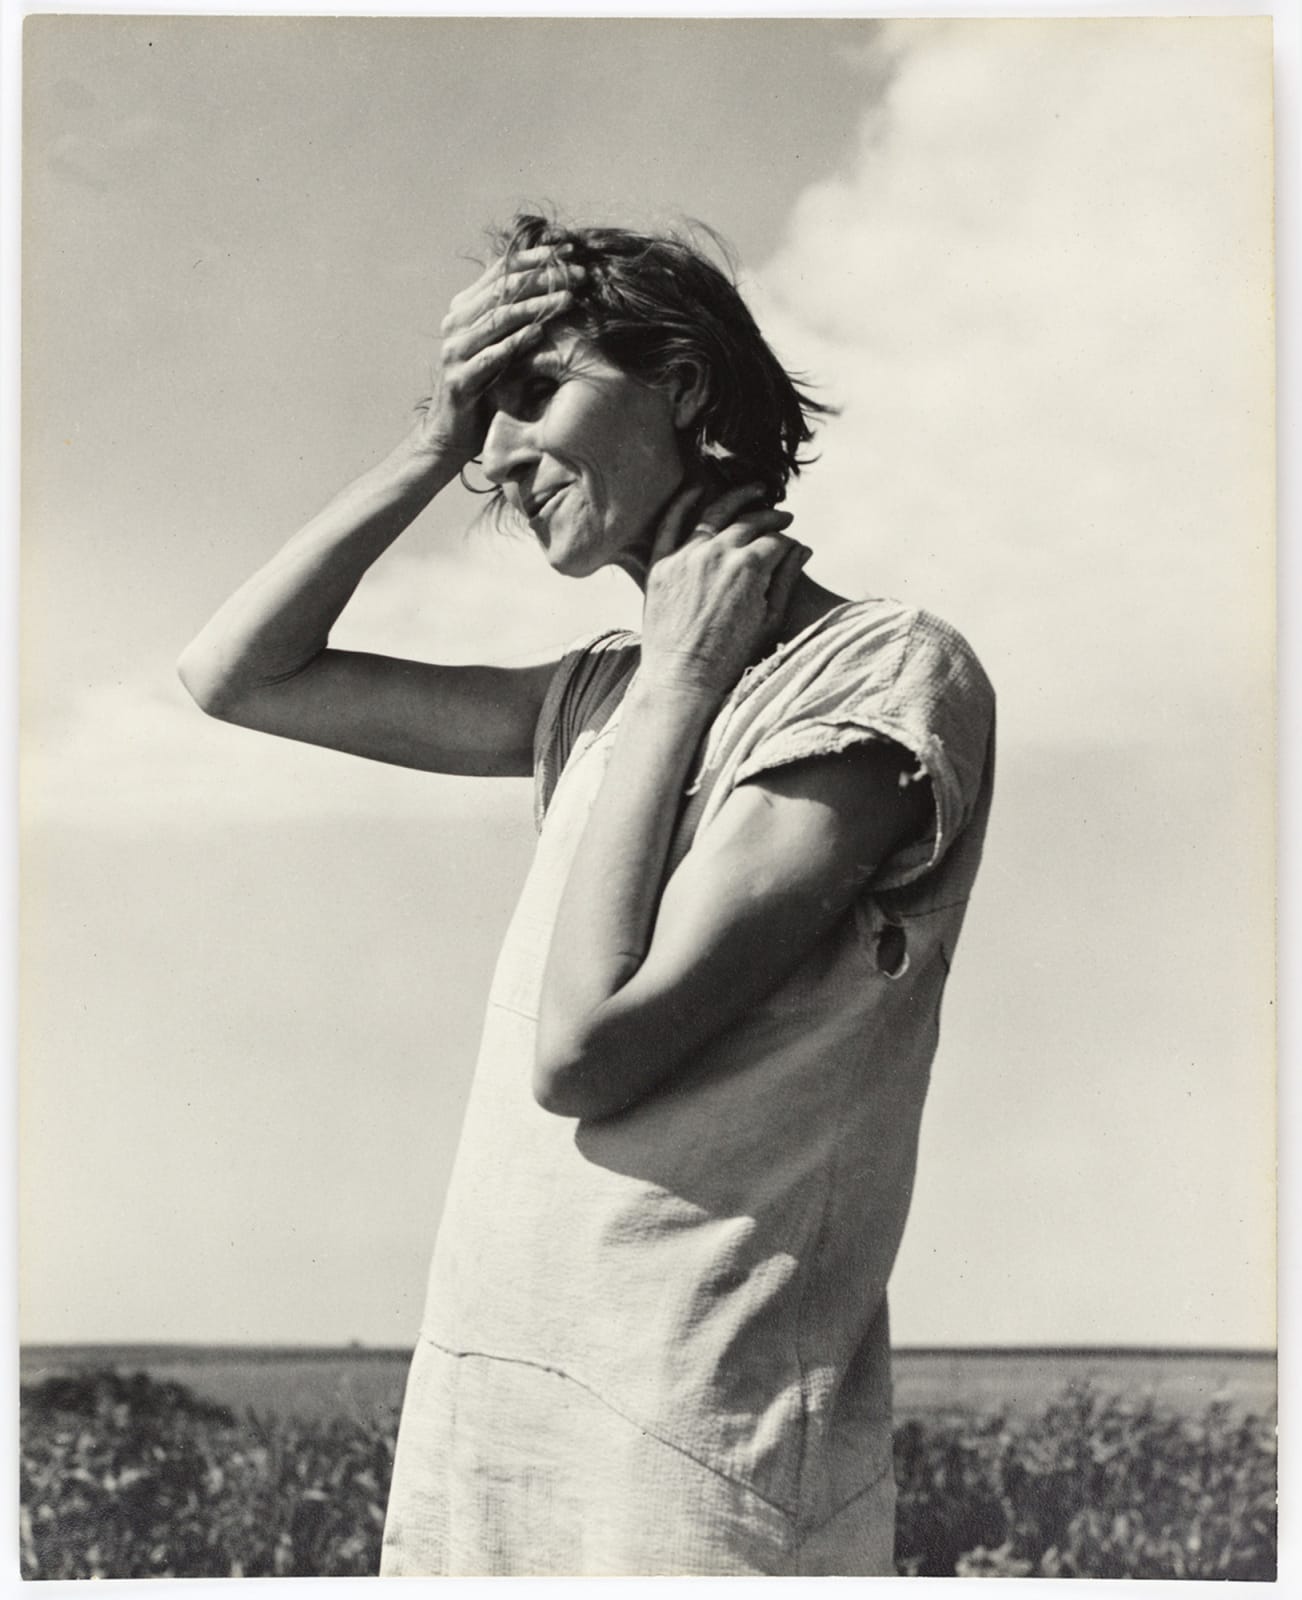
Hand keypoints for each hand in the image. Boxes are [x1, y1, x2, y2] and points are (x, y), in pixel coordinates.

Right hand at [416, 246, 583, 466]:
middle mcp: (456, 323)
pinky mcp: (459, 379)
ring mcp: (455, 350)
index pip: (501, 270)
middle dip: (544, 277)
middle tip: (579, 273)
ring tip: (569, 299)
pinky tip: (541, 334)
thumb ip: (516, 318)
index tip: (570, 250)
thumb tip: (558, 285)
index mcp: (465, 308)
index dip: (536, 257)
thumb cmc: (485, 387)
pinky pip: (491, 356)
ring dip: (537, 306)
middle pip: (504, 289)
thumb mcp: (500, 345)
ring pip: (499, 318)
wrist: (453, 433)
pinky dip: (516, 343)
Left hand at [639, 483, 809, 701]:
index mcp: (749, 568)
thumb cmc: (731, 658)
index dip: (788, 543)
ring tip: (754, 490)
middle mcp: (718, 555)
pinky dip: (683, 503)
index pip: (775, 542)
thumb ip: (785, 580)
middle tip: (783, 516)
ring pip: (714, 514)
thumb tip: (802, 548)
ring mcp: (686, 557)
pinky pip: (670, 524)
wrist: (683, 679)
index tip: (792, 545)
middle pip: (749, 523)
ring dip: (738, 498)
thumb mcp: (769, 621)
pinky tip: (697, 490)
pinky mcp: (661, 565)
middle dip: (771, 517)